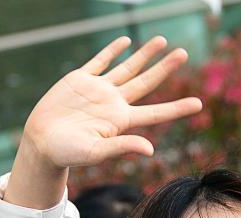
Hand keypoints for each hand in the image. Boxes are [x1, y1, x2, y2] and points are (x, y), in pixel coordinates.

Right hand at [6, 36, 202, 208]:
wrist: (41, 142)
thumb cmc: (68, 153)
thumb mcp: (96, 152)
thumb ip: (122, 146)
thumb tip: (151, 150)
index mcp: (121, 121)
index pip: (156, 112)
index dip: (177, 107)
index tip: (199, 103)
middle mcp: (114, 104)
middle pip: (146, 82)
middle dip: (165, 67)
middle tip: (184, 53)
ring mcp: (99, 90)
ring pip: (127, 68)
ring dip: (144, 54)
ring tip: (162, 40)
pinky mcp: (80, 80)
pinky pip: (100, 62)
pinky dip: (112, 51)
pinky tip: (125, 42)